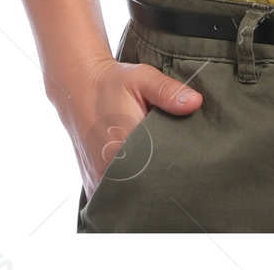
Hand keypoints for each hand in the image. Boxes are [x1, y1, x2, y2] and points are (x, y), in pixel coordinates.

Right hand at [54, 55, 203, 197]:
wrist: (78, 87)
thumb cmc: (113, 82)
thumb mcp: (143, 78)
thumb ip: (169, 92)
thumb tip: (195, 103)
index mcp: (122, 146)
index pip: (157, 169)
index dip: (173, 166)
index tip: (186, 160)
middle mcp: (106, 168)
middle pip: (143, 185)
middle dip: (160, 179)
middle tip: (175, 166)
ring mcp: (96, 178)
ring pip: (127, 194)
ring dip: (142, 186)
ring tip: (158, 171)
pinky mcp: (90, 180)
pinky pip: (111, 195)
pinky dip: (125, 190)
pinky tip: (138, 177)